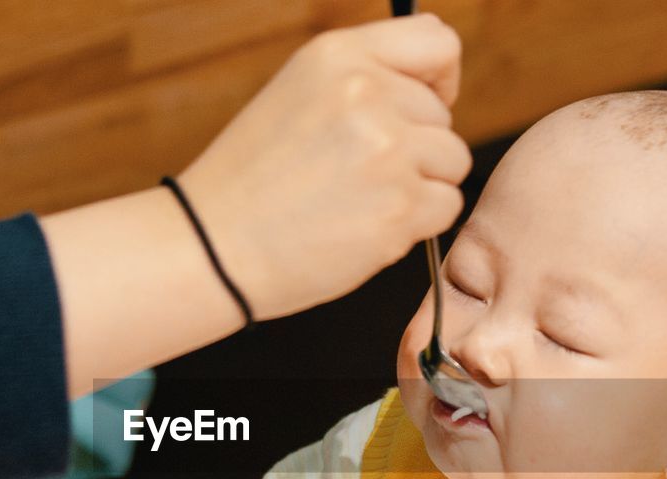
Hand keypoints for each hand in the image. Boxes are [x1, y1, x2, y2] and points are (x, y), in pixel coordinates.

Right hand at [179, 14, 470, 319]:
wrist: (214, 249)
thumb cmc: (251, 184)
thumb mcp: (297, 95)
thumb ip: (364, 82)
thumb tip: (433, 93)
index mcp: (338, 56)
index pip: (437, 41)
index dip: (440, 80)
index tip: (423, 106)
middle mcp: (367, 93)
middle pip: (443, 116)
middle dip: (415, 149)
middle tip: (356, 177)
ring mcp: (387, 150)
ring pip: (451, 163)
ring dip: (419, 188)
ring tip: (359, 202)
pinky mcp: (399, 206)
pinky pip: (446, 207)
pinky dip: (416, 225)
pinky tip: (365, 227)